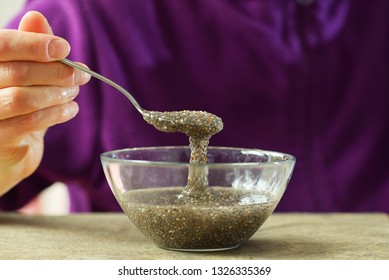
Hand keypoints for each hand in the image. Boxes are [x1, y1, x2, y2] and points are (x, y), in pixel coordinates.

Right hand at [0, 11, 90, 195]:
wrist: (6, 153)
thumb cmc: (15, 108)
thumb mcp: (23, 76)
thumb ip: (29, 49)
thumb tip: (36, 18)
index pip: (1, 45)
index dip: (34, 44)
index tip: (64, 48)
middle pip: (18, 71)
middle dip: (57, 72)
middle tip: (80, 75)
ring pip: (24, 98)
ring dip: (58, 94)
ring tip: (74, 93)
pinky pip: (31, 122)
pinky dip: (57, 113)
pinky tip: (70, 109)